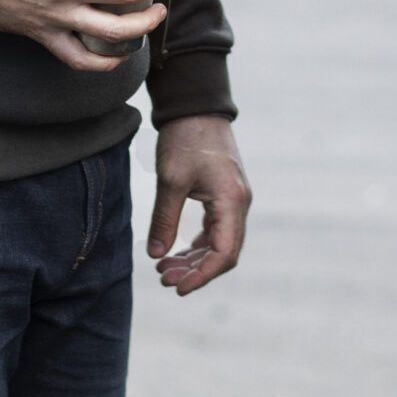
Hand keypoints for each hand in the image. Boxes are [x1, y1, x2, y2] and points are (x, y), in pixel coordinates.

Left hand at [148, 114, 249, 295]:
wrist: (196, 107)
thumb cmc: (186, 138)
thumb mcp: (170, 179)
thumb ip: (164, 219)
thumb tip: (156, 256)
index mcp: (232, 200)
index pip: (224, 253)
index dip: (202, 276)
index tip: (177, 288)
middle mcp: (239, 203)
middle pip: (224, 253)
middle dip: (195, 271)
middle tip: (163, 279)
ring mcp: (234, 200)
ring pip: (220, 244)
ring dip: (194, 260)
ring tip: (163, 269)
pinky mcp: (224, 196)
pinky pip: (215, 231)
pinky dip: (196, 246)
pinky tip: (175, 252)